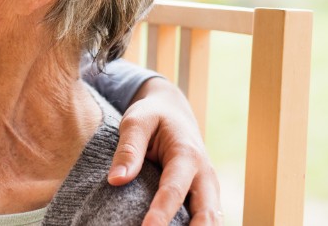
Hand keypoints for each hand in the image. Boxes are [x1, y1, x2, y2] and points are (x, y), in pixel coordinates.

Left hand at [108, 77, 222, 224]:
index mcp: (187, 154)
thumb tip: (116, 180)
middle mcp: (204, 175)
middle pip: (206, 213)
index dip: (162, 212)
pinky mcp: (204, 197)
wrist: (174, 111)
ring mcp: (207, 188)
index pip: (174, 189)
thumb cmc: (152, 115)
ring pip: (211, 220)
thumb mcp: (136, 121)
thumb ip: (128, 149)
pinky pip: (205, 219)